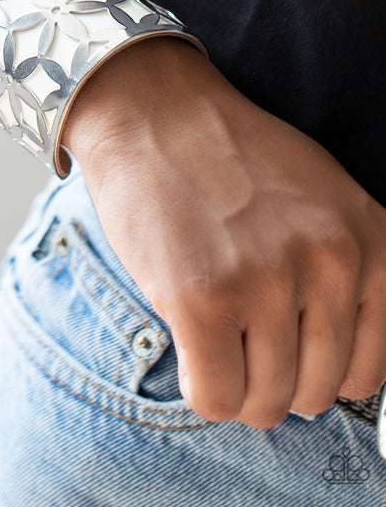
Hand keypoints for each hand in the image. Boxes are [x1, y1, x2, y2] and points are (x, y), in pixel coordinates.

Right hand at [62, 36, 385, 427]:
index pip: (370, 372)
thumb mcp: (323, 198)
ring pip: (264, 406)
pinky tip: (190, 342)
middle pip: (315, 394)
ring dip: (235, 385)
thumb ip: (343, 273)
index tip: (286, 350)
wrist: (157, 114)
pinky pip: (215, 399)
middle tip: (241, 339)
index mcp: (370, 242)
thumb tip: (338, 363)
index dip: (318, 369)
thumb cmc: (231, 157)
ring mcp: (267, 280)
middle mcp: (330, 263)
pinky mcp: (204, 298)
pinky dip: (201, 387)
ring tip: (214, 335)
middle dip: (274, 380)